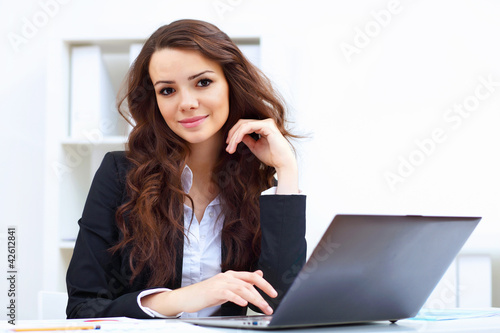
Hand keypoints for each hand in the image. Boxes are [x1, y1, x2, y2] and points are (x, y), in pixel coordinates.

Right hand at [141, 270, 276, 315]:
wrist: (187, 297)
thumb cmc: (207, 293)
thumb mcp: (227, 286)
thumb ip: (242, 281)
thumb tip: (259, 273)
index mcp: (232, 275)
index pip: (252, 276)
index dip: (265, 284)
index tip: (274, 293)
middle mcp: (227, 277)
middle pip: (249, 282)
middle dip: (262, 293)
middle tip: (270, 304)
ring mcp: (220, 283)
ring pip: (242, 288)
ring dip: (254, 299)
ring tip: (262, 307)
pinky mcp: (214, 291)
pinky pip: (228, 294)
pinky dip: (237, 299)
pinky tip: (244, 304)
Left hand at [226, 119, 298, 193]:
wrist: (282, 163)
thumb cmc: (271, 156)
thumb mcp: (255, 146)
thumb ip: (247, 139)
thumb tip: (237, 136)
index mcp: (263, 126)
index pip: (244, 125)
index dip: (234, 134)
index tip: (228, 145)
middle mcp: (265, 122)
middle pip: (242, 123)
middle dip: (232, 135)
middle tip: (228, 147)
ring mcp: (266, 123)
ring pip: (243, 125)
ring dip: (234, 137)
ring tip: (230, 147)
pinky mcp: (267, 126)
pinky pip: (248, 127)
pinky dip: (240, 134)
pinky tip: (236, 142)